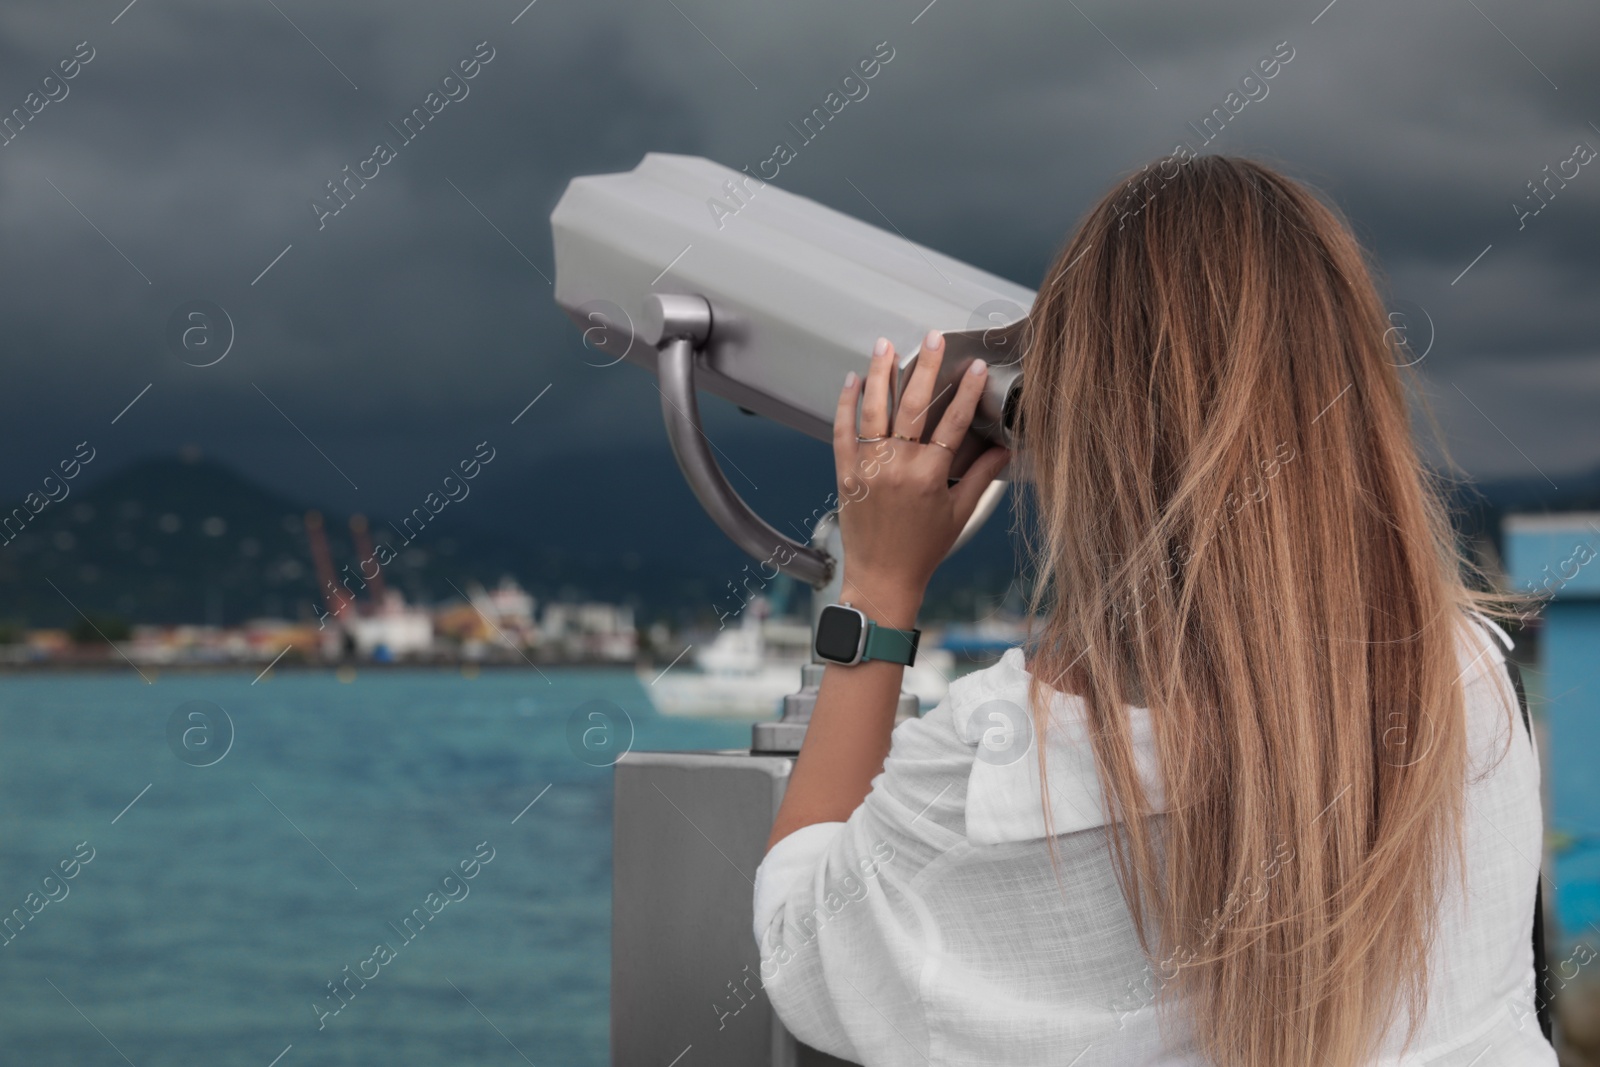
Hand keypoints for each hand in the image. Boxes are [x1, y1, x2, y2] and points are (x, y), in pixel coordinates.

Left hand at [832, 330, 1011, 611]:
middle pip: (913, 406)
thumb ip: (981, 476)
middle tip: (931, 337)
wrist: (883, 578)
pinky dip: (846, 404)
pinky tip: (852, 380)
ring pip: (874, 410)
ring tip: (885, 344)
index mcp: (930, 475)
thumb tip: (1006, 447)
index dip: (966, 390)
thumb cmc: (923, 550)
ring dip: (880, 373)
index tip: (975, 365)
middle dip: (925, 367)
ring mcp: (868, 468)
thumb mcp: (960, 513)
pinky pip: (843, 431)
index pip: (953, 422)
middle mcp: (898, 467)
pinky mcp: (845, 474)